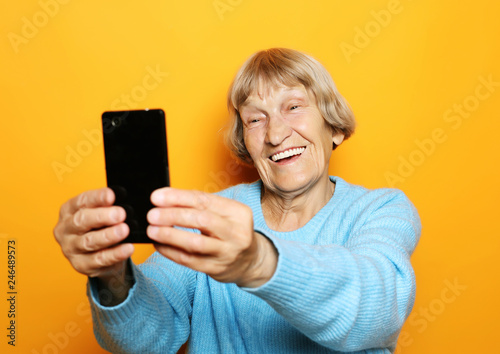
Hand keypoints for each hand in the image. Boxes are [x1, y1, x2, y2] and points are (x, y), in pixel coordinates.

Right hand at [53, 188, 133, 279]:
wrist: (103, 256)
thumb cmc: (101, 228)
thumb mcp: (102, 214)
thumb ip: (108, 207)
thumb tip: (123, 202)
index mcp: (69, 210)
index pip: (82, 201)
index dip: (97, 198)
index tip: (111, 195)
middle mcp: (65, 229)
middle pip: (82, 221)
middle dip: (102, 216)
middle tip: (120, 214)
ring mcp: (70, 248)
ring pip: (89, 241)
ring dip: (108, 236)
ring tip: (124, 230)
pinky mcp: (80, 265)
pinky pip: (99, 259)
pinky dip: (115, 254)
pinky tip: (127, 248)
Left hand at [146, 188, 277, 287]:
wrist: (250, 260)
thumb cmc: (231, 231)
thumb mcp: (224, 213)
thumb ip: (199, 205)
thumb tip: (164, 200)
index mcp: (238, 212)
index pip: (204, 200)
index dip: (178, 197)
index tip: (157, 197)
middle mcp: (236, 232)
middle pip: (201, 220)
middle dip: (173, 216)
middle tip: (152, 215)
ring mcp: (227, 253)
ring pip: (195, 243)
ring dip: (170, 235)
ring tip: (152, 230)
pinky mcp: (217, 269)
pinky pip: (189, 260)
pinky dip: (170, 251)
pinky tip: (159, 244)